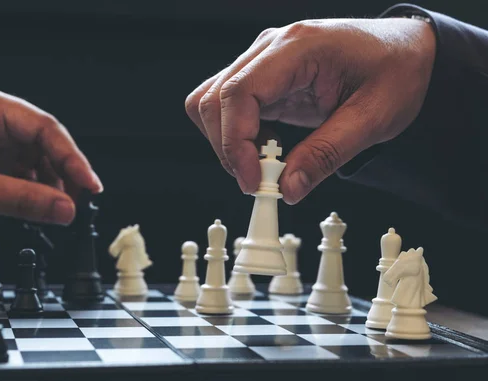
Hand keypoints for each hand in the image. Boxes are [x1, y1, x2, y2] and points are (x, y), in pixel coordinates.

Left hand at [0, 84, 101, 224]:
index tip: (90, 184)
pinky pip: (22, 174)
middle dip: (64, 174)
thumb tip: (65, 208)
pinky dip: (33, 191)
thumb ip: (22, 200)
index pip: (45, 129)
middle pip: (46, 145)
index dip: (73, 158)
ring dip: (50, 186)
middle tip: (80, 200)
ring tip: (60, 208)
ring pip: (37, 161)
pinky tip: (40, 206)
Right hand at [185, 18, 435, 202]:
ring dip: (228, 141)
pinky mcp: (264, 76)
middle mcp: (272, 48)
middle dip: (228, 147)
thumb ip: (326, 155)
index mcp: (298, 47)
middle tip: (259, 180)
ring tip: (266, 163)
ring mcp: (264, 60)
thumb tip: (288, 188)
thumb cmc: (397, 72)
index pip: (238, 93)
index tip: (252, 180)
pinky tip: (268, 146)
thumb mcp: (372, 119)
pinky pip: (229, 106)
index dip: (234, 142)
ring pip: (212, 102)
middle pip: (214, 99)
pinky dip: (237, 134)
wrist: (409, 52)